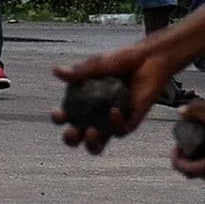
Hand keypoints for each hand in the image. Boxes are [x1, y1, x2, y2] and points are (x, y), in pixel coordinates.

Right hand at [51, 43, 178, 153]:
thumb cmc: (120, 61)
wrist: (148, 59)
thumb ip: (79, 71)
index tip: (59, 114)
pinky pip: (120, 130)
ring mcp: (112, 122)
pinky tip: (114, 110)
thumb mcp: (97, 64)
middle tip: (72, 132)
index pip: (65, 116)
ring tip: (91, 132)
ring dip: (91, 143)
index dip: (59, 119)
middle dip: (70, 139)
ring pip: (98, 144)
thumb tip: (56, 71)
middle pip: (77, 137)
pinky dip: (115, 123)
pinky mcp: (130, 122)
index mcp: (82, 102)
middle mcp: (94, 116)